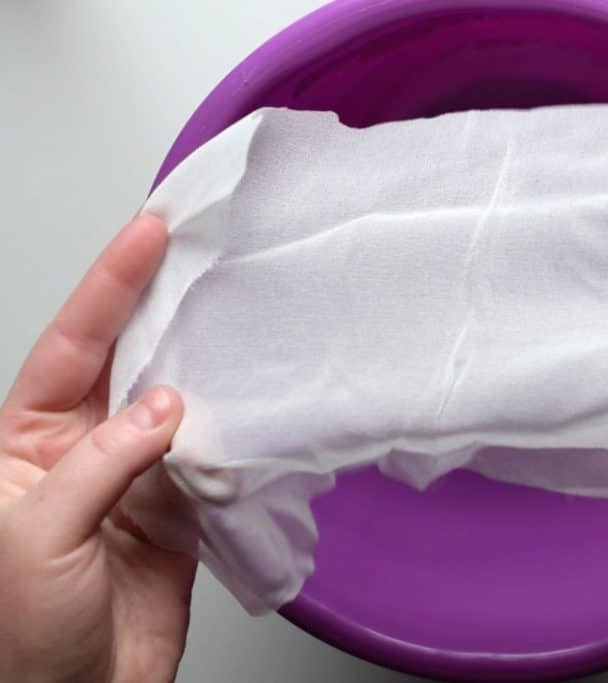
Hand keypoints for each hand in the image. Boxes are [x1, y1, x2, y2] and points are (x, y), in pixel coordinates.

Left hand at [0, 215, 193, 681]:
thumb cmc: (19, 631)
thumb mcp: (34, 533)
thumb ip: (103, 462)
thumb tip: (164, 407)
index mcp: (23, 442)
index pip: (69, 345)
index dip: (108, 286)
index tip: (145, 234)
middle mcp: (83, 447)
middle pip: (125, 359)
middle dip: (158, 304)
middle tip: (195, 249)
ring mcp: (137, 474)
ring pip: (177, 401)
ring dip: (203, 365)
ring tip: (231, 312)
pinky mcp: (182, 505)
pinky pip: (213, 454)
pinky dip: (235, 431)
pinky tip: (250, 400)